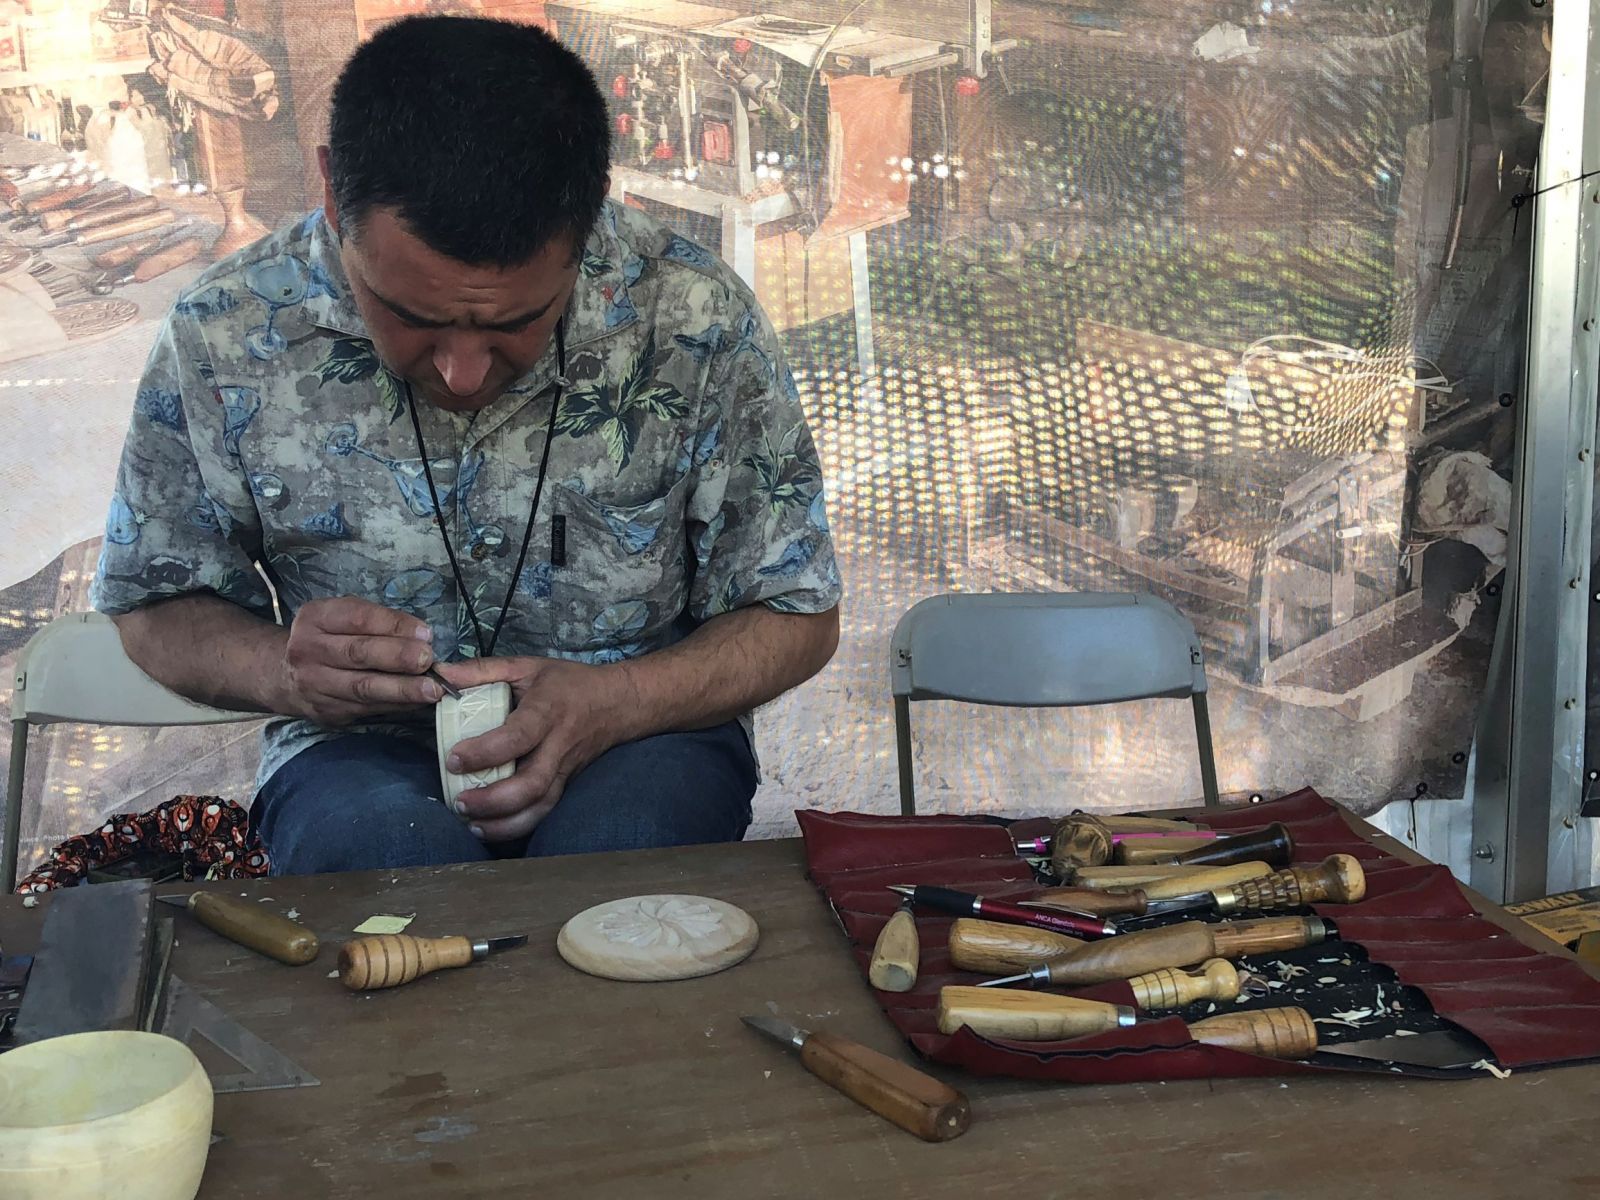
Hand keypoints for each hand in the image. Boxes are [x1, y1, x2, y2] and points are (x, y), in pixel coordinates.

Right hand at [275, 596, 439, 725]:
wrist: (285, 675)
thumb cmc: (328, 638)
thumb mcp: (342, 616)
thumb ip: (378, 622)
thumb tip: (422, 637)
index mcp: (316, 618)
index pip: (357, 617)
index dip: (393, 625)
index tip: (425, 633)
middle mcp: (309, 650)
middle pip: (358, 653)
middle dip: (398, 657)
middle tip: (428, 659)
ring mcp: (315, 684)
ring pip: (363, 687)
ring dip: (403, 689)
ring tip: (434, 689)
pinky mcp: (327, 711)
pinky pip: (367, 708)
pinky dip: (397, 705)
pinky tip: (420, 702)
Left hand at [432, 655, 639, 841]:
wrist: (619, 703)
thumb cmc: (569, 683)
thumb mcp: (527, 667)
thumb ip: (482, 670)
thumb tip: (441, 674)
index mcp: (547, 711)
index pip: (517, 737)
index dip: (484, 752)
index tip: (454, 758)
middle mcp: (558, 745)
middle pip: (531, 783)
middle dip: (493, 799)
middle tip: (459, 801)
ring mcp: (564, 769)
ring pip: (539, 807)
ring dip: (504, 823)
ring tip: (470, 823)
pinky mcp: (566, 784)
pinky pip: (544, 813)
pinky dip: (516, 827)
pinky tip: (488, 829)